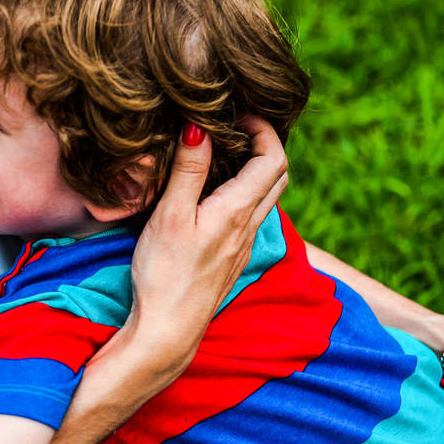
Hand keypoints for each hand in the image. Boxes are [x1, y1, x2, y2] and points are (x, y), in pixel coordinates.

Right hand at [130, 116, 287, 366]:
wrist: (168, 330)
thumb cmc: (165, 274)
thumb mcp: (171, 215)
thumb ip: (188, 170)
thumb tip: (200, 126)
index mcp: (237, 211)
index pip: (272, 158)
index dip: (264, 129)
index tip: (240, 113)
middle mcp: (248, 227)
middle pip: (278, 177)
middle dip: (266, 145)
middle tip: (238, 127)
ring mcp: (242, 246)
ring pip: (266, 198)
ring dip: (257, 169)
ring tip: (227, 153)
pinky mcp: (231, 259)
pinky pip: (250, 217)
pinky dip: (244, 193)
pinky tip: (217, 194)